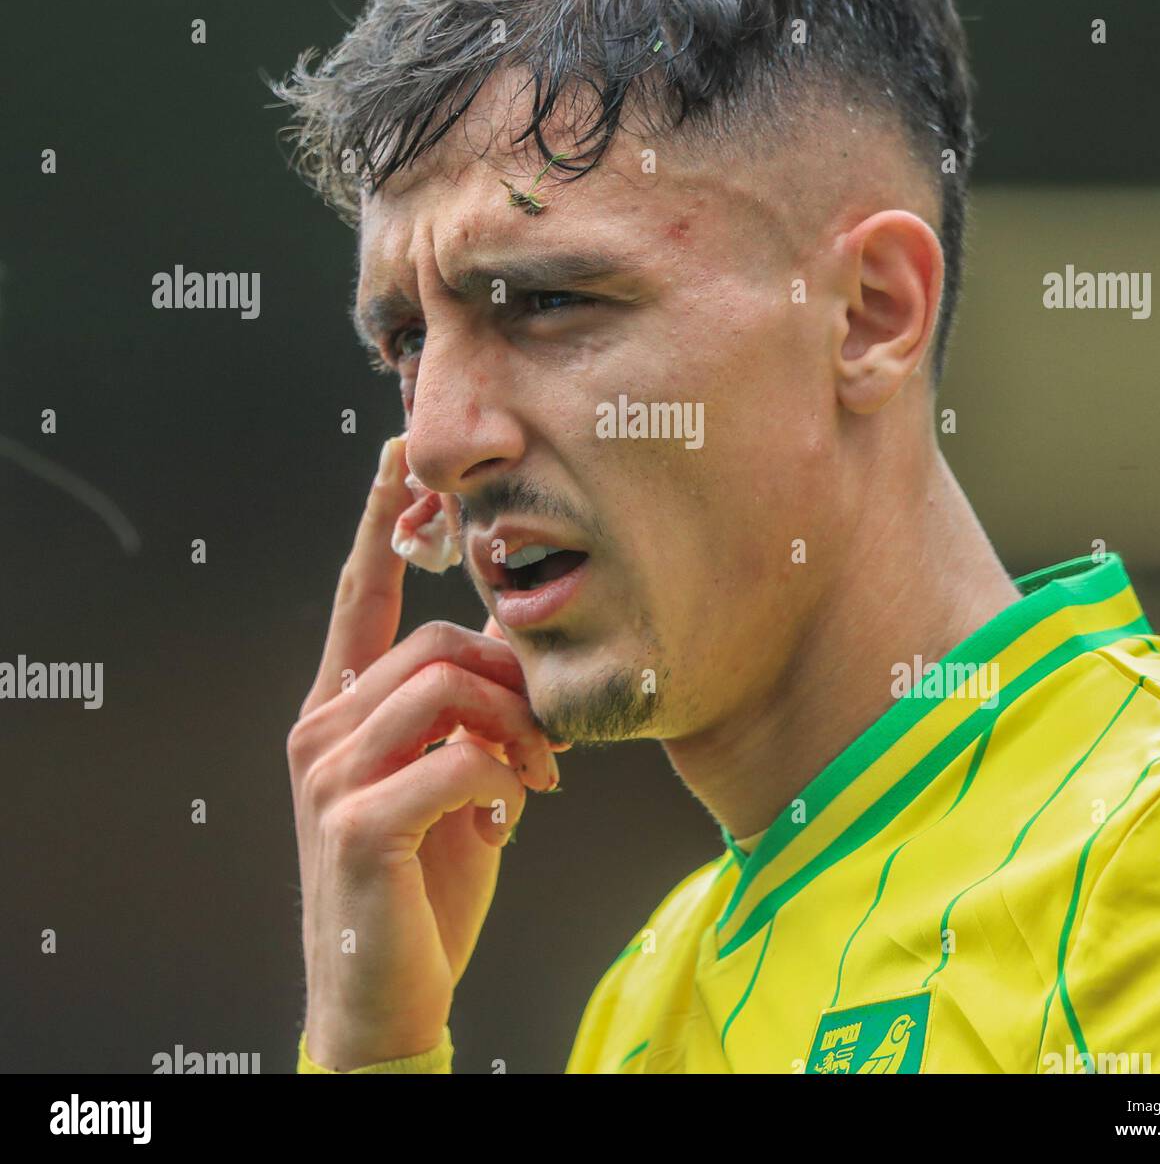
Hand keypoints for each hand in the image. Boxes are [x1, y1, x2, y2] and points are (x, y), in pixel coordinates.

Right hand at [288, 436, 561, 1070]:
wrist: (385, 995)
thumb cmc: (424, 882)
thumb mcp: (450, 783)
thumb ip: (464, 715)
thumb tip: (511, 661)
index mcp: (339, 711)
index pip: (358, 596)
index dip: (380, 522)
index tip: (401, 454)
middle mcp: (321, 730)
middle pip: (435, 644)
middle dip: (511, 682)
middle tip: (549, 741)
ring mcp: (330, 776)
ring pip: (449, 689)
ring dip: (515, 732)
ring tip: (535, 781)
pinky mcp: (356, 823)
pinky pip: (459, 758)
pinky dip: (505, 780)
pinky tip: (511, 817)